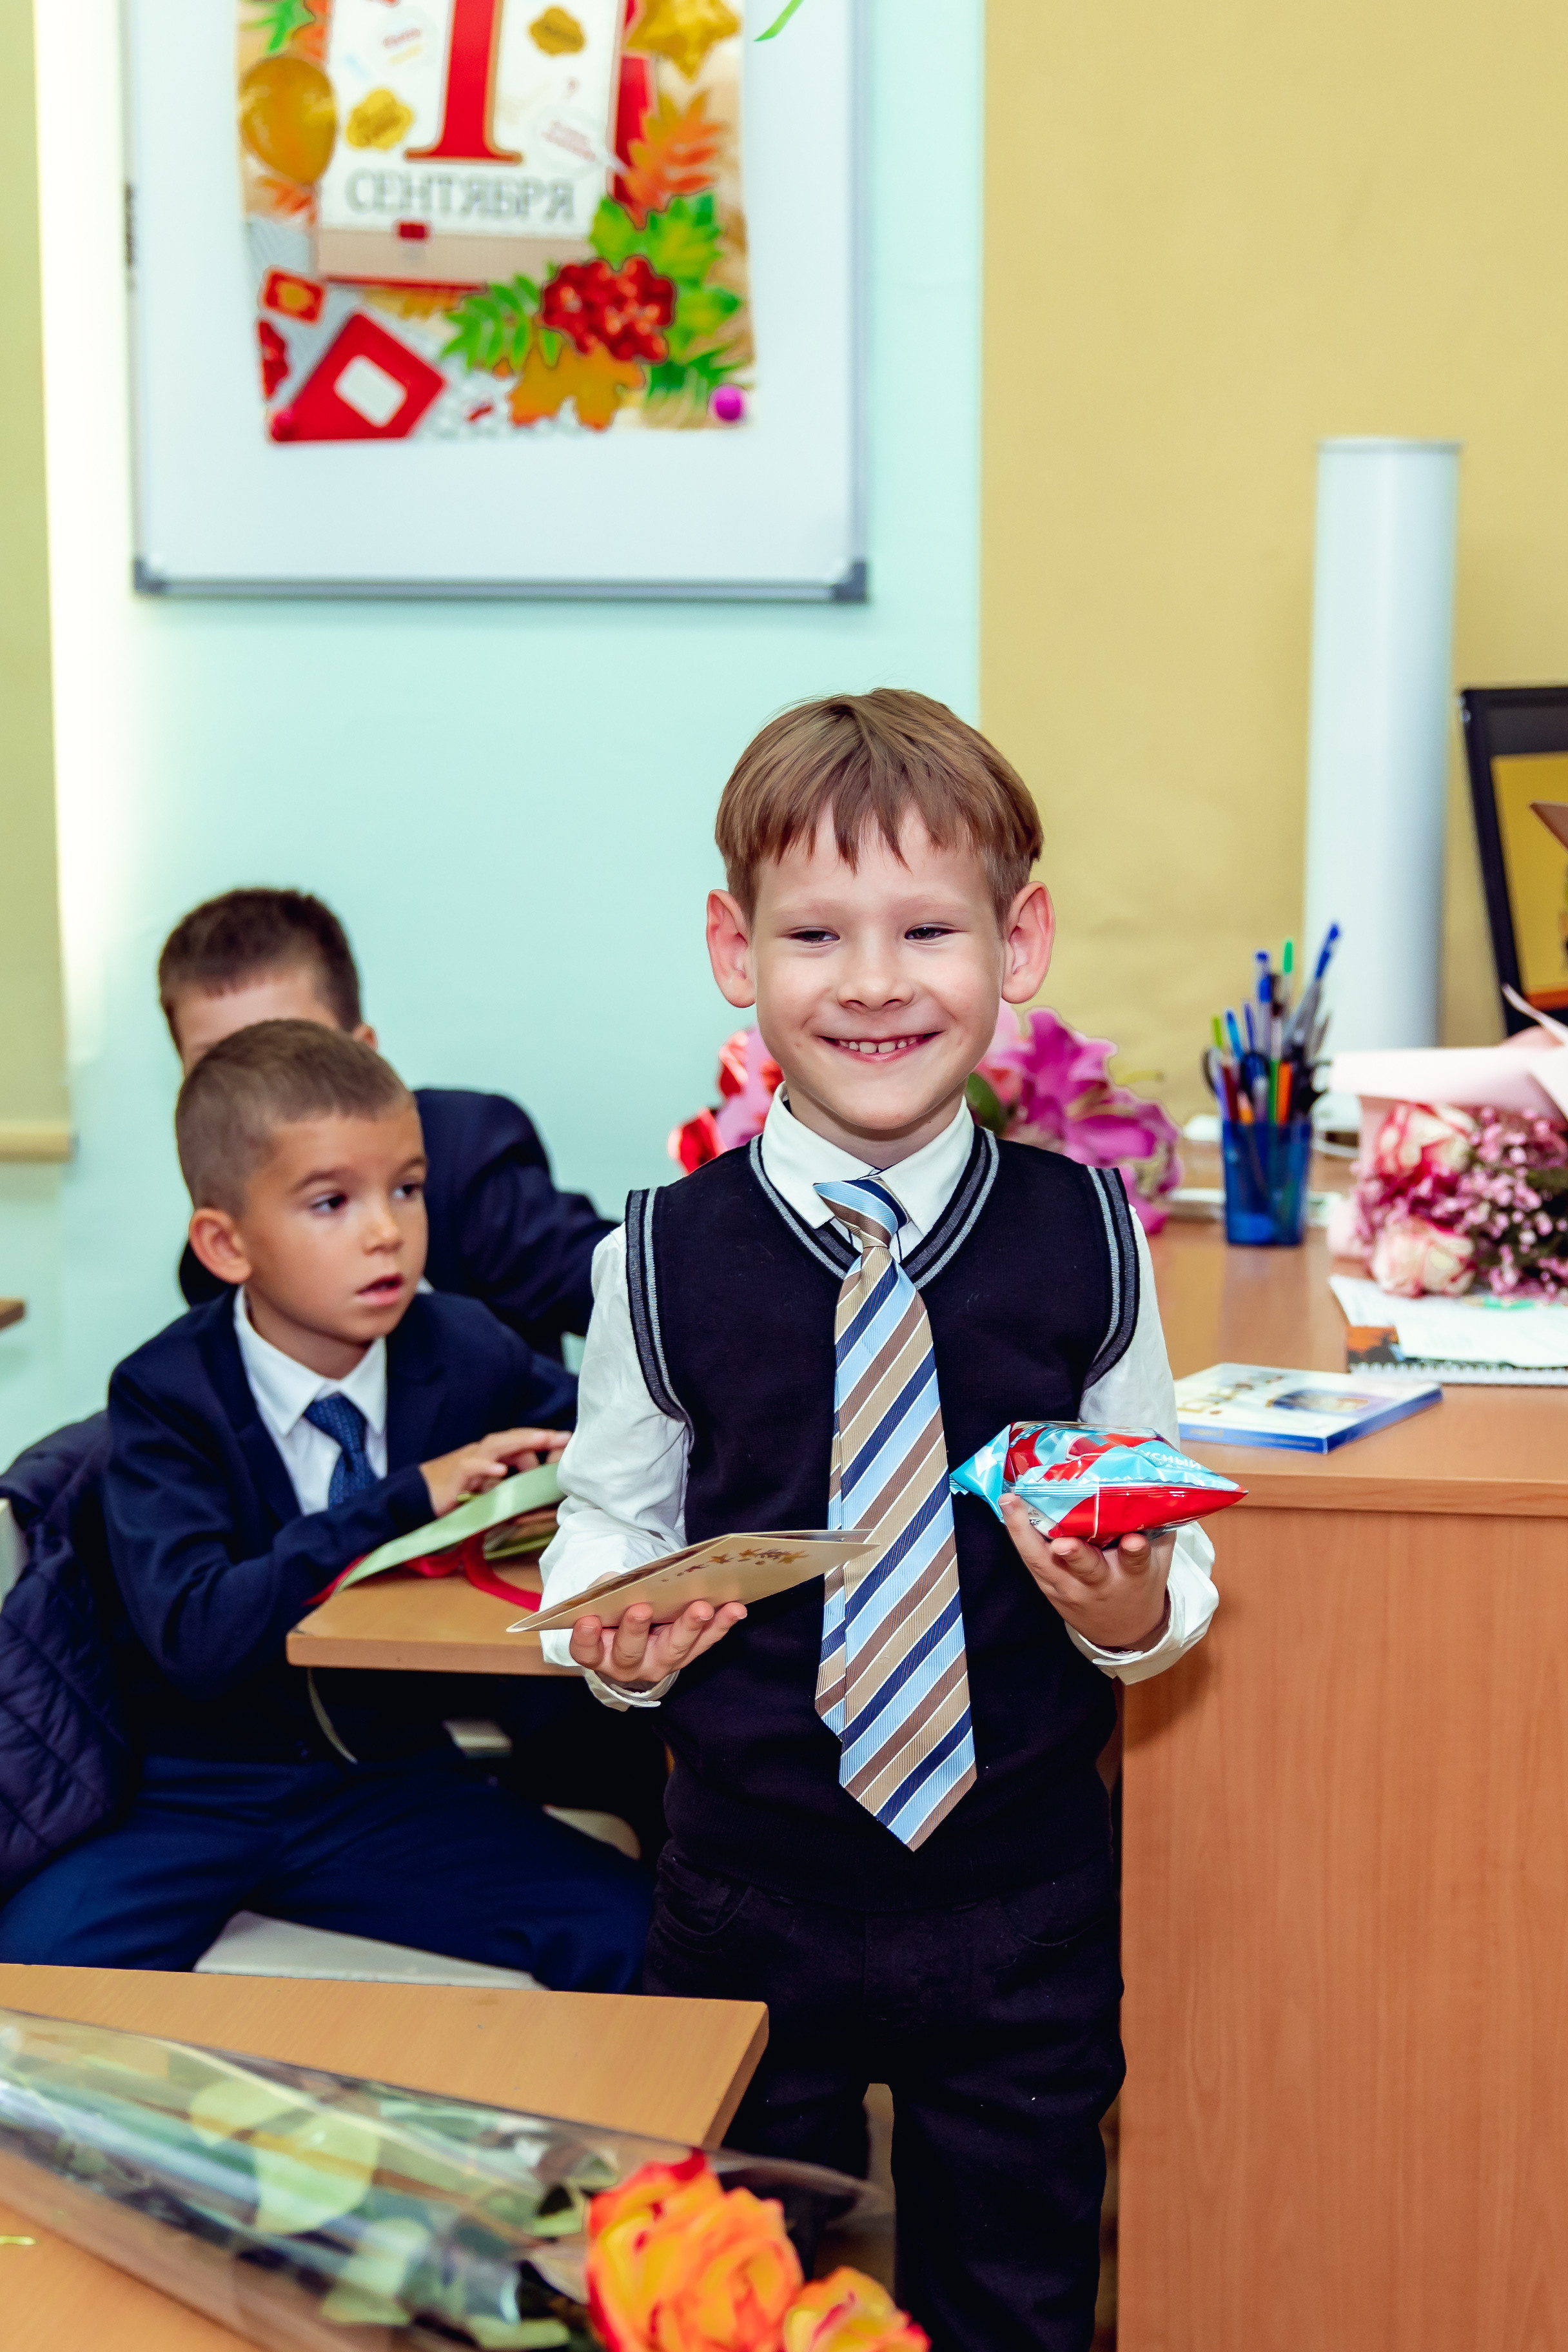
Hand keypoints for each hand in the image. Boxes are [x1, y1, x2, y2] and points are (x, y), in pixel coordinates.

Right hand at [421, 1428, 568, 1516]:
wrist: (417, 1498)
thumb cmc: (454, 1497)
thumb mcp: (487, 1497)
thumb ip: (510, 1497)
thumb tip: (538, 1504)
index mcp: (491, 1458)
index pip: (520, 1444)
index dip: (542, 1440)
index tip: (567, 1440)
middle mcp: (482, 1454)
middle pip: (513, 1439)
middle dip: (539, 1436)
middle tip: (563, 1438)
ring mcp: (469, 1461)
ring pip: (497, 1445)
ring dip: (521, 1442)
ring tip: (542, 1439)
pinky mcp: (455, 1475)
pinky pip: (472, 1467)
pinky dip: (487, 1468)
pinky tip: (501, 1471)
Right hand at [569, 1598, 746, 1688]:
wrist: (634, 1633)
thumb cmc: (613, 1611)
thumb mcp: (603, 1600)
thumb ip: (608, 1592)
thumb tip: (625, 1580)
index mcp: (597, 1652)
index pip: (586, 1650)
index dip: (585, 1637)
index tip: (588, 1620)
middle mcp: (626, 1665)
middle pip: (631, 1651)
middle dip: (636, 1629)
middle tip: (642, 1608)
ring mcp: (659, 1663)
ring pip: (674, 1650)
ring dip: (690, 1627)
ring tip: (702, 1608)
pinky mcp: (686, 1656)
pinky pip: (704, 1643)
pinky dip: (720, 1626)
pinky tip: (735, 1608)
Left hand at [1000, 1496, 1174, 1650]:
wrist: (1121, 1631)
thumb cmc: (1140, 1585)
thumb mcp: (1158, 1562)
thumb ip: (1158, 1528)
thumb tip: (1158, 1485)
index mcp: (1132, 1575)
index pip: (1135, 1562)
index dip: (1134, 1551)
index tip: (1134, 1540)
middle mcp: (1098, 1583)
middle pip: (1085, 1568)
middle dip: (1074, 1554)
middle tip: (1062, 1541)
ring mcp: (1068, 1587)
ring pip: (1043, 1563)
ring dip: (1024, 1533)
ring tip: (1010, 1502)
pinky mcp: (1047, 1587)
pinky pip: (1030, 1561)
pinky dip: (1018, 1536)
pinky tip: (1008, 1510)